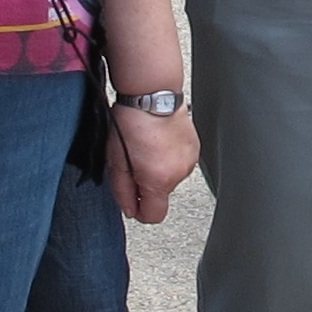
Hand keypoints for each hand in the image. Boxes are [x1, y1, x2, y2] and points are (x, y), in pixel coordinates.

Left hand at [106, 105, 199, 222]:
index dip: (139, 211)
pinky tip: (158, 142)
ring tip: (146, 148)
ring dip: (158, 170)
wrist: (152, 95)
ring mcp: (190, 160)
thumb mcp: (115, 162)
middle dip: (146, 184)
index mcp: (158, 180)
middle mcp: (179, 173)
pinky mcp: (195, 148)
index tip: (132, 201)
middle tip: (134, 162)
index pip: (154, 216)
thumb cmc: (132, 122)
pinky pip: (179, 163)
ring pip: (170, 178)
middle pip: (161, 195)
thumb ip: (122, 192)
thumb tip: (129, 209)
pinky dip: (168, 157)